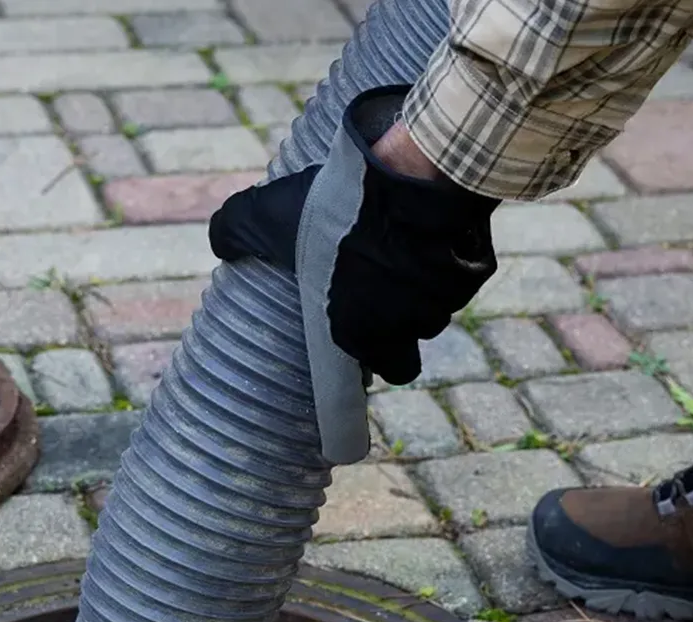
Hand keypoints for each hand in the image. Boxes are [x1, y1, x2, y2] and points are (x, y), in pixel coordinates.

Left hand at [208, 86, 498, 386]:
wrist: (412, 176)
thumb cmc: (336, 208)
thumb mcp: (270, 216)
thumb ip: (237, 233)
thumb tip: (220, 239)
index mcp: (360, 332)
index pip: (379, 373)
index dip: (372, 364)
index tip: (363, 345)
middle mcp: (407, 328)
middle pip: (410, 345)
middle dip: (398, 328)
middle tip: (380, 294)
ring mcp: (445, 301)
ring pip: (434, 308)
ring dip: (421, 291)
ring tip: (400, 252)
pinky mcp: (472, 272)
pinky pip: (460, 274)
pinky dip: (448, 260)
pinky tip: (430, 232)